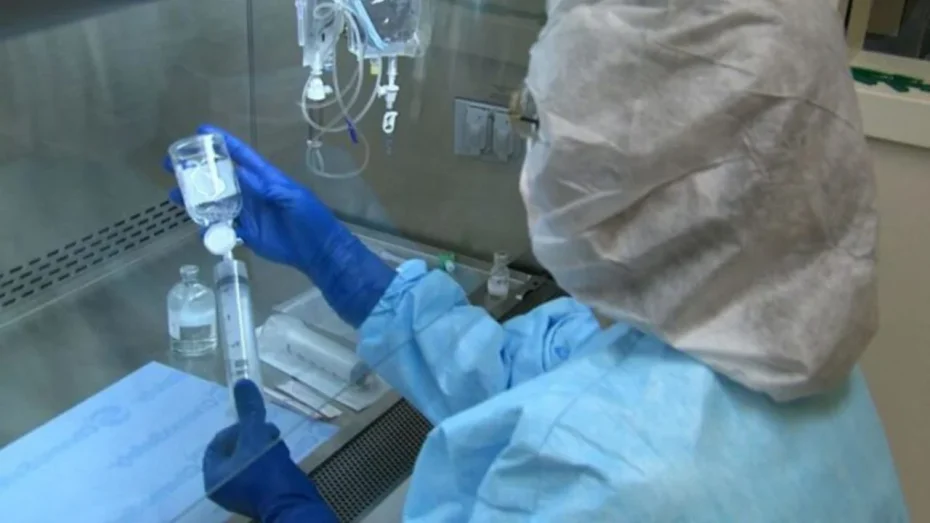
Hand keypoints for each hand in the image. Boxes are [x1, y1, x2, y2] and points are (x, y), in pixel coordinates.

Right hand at [164, 125, 395, 326]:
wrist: (317, 249)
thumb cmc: (309, 216)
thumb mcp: (289, 195)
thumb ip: (263, 184)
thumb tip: (236, 170)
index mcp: (264, 178)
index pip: (240, 155)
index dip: (222, 142)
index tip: (201, 130)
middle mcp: (252, 192)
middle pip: (220, 178)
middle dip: (197, 171)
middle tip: (171, 164)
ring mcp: (247, 212)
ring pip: (216, 202)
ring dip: (196, 199)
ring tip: (174, 195)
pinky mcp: (245, 233)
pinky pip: (222, 228)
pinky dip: (208, 228)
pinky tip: (196, 226)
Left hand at [203, 380, 337, 522]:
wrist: (293, 505)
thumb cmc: (266, 472)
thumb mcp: (256, 437)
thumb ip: (248, 412)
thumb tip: (242, 383)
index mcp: (214, 476)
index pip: (218, 443)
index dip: (236, 428)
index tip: (254, 424)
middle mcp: (223, 487)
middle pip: (235, 450)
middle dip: (254, 436)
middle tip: (269, 432)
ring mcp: (243, 493)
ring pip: (251, 459)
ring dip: (265, 446)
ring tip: (278, 443)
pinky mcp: (261, 496)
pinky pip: (262, 471)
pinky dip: (271, 461)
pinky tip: (284, 457)